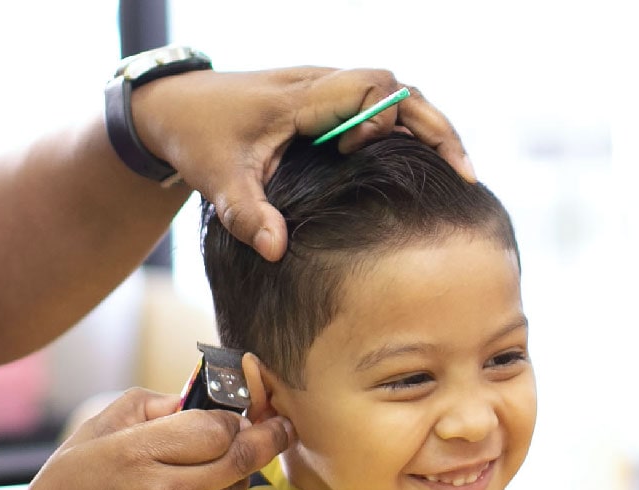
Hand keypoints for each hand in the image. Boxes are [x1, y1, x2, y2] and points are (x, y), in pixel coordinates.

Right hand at [0, 388, 291, 489]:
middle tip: (280, 427)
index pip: (217, 427)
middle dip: (266, 437)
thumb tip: (194, 398)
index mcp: (137, 454)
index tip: (232, 414)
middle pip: (240, 457)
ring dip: (240, 472)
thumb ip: (148, 406)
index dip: (231, 417)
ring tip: (224, 463)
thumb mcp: (92, 435)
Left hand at [132, 66, 474, 260]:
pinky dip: (402, 136)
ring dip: (426, 132)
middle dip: (437, 130)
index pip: (376, 88)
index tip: (396, 159)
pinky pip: (377, 112)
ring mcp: (326, 95)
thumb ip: (246, 213)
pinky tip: (413, 170)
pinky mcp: (324, 107)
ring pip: (396, 99)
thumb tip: (278, 252)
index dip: (398, 120)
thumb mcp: (218, 178)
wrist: (173, 106)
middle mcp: (324, 87)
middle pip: (402, 91)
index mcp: (305, 98)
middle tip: (465, 177)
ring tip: (453, 175)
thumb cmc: (197, 136)